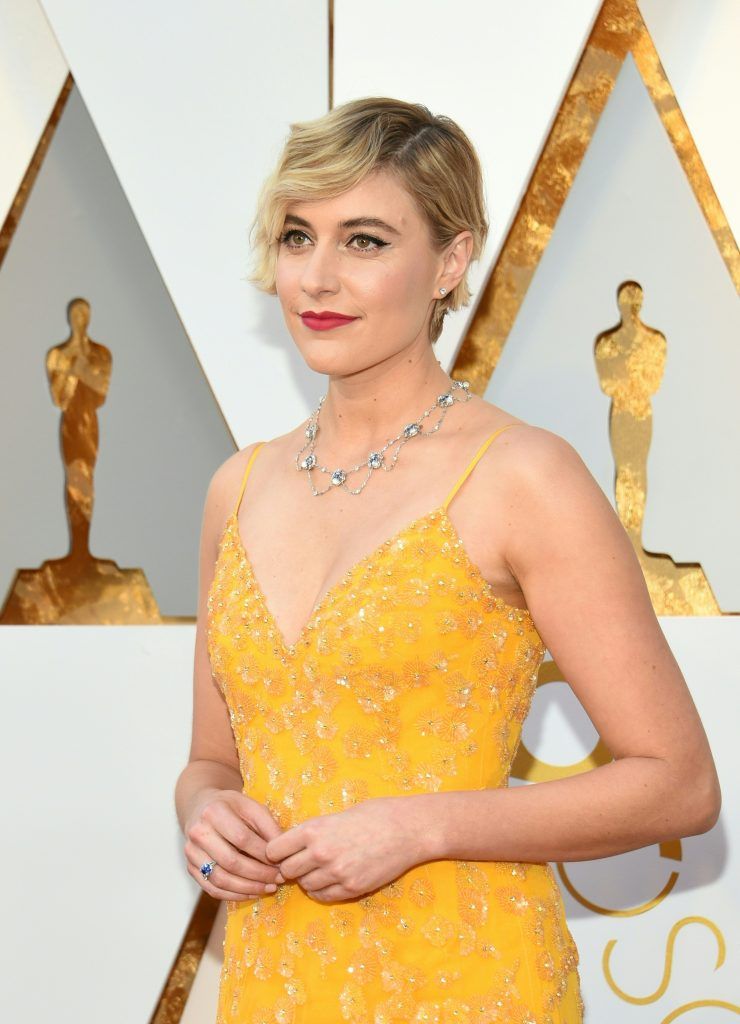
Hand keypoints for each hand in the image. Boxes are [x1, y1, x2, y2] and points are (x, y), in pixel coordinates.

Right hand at [184, 789, 284, 899]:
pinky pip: (212, 889)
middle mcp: (198, 833)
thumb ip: (268, 826)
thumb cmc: (231, 807)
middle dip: (258, 874)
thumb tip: (283, 851)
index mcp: (214, 812)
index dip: (263, 854)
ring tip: (269, 888)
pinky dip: (234, 895)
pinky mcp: (190, 868)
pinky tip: (253, 893)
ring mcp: (191, 852)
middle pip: (230, 862)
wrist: (201, 807)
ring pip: (220, 879)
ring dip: (248, 888)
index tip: (281, 862)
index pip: (242, 838)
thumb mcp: (251, 806)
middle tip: (278, 879)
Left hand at [262, 797, 426, 902]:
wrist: (408, 829)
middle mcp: (321, 853)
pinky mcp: (351, 888)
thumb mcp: (337, 815)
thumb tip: (295, 846)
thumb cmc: (375, 814)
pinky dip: (323, 890)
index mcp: (314, 829)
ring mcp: (336, 873)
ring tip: (322, 868)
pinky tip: (332, 879)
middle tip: (301, 862)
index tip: (283, 852)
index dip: (276, 852)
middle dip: (290, 867)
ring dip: (308, 879)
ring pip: (305, 885)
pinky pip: (324, 896)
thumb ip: (315, 832)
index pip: (275, 850)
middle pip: (287, 870)